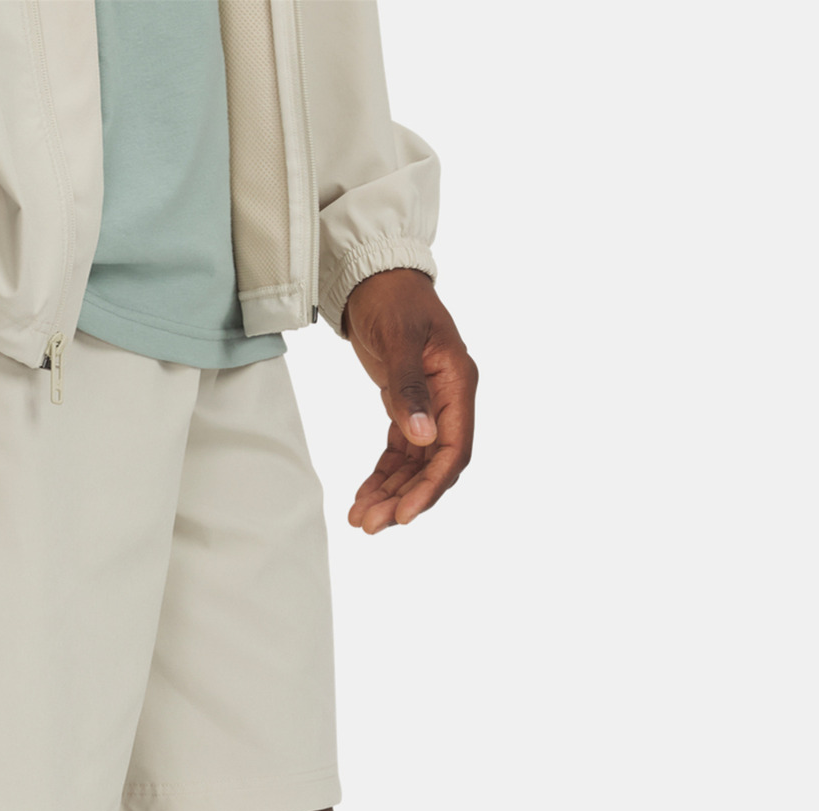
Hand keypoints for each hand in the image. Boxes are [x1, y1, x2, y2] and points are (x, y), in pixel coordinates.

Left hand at [342, 270, 476, 533]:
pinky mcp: (406, 407)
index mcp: (458, 384)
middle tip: (371, 524)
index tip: (405, 515)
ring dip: (390, 494)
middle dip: (404, 498)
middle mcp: (448, 401)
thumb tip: (423, 438)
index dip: (432, 486)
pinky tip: (363, 496)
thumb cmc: (394, 299)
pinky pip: (398, 453)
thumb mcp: (401, 339)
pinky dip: (382, 476)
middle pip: (433, 465)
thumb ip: (408, 389)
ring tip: (360, 519)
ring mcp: (428, 407)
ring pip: (415, 465)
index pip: (454, 449)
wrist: (376, 278)